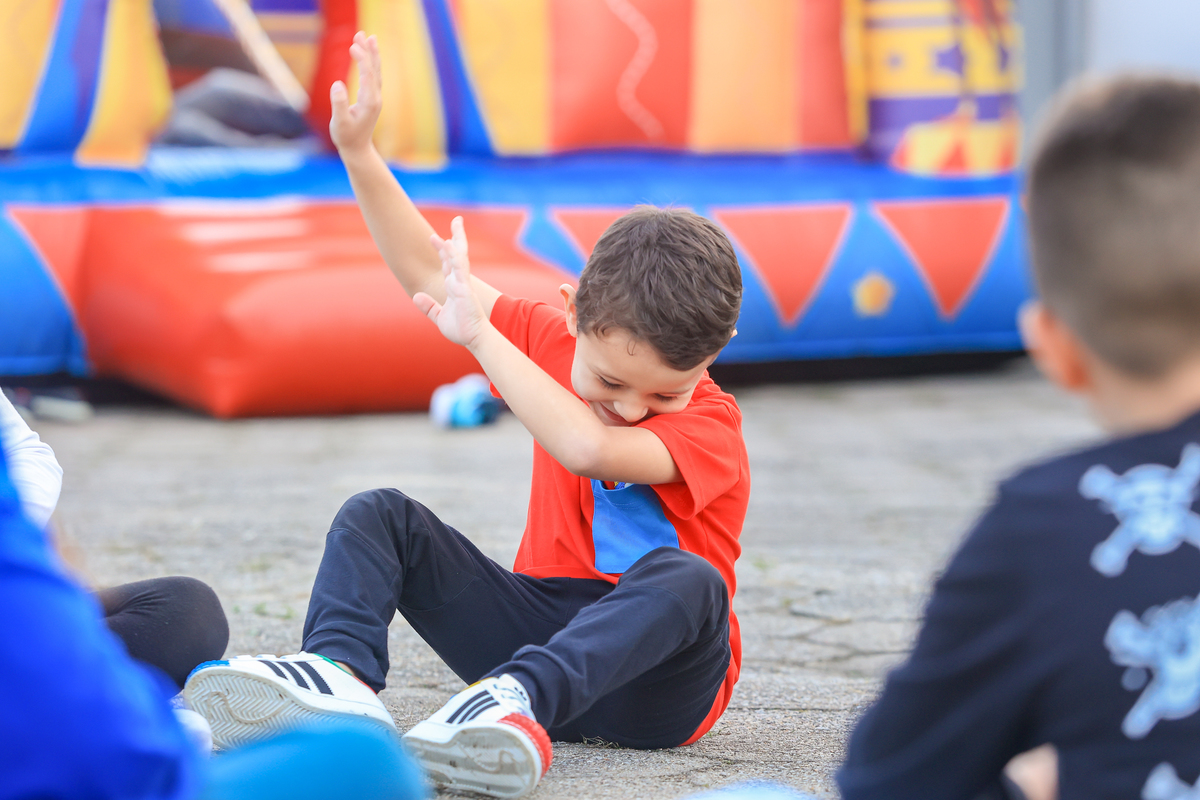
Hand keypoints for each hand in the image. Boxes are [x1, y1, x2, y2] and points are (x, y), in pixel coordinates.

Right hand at [329, 32, 380, 155]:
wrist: (357, 149)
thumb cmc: (346, 137)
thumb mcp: (339, 123)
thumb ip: (338, 104)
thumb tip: (337, 84)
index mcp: (369, 102)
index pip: (367, 75)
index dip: (362, 59)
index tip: (353, 46)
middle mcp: (375, 98)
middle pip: (373, 69)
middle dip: (367, 51)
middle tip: (361, 33)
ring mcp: (375, 98)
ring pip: (375, 72)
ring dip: (371, 54)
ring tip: (369, 38)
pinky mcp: (372, 99)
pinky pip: (373, 77)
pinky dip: (371, 63)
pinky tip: (368, 55)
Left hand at [414, 217, 488, 348]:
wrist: (475, 339)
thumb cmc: (461, 329)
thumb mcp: (439, 317)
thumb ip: (428, 306)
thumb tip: (417, 295)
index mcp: (454, 287)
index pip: (448, 263)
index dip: (444, 250)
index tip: (438, 237)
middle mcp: (460, 282)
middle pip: (458, 254)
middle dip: (457, 236)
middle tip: (457, 220)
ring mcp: (463, 284)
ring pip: (459, 258)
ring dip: (455, 241)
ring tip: (454, 225)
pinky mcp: (465, 290)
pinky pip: (460, 270)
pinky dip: (455, 257)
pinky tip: (450, 245)